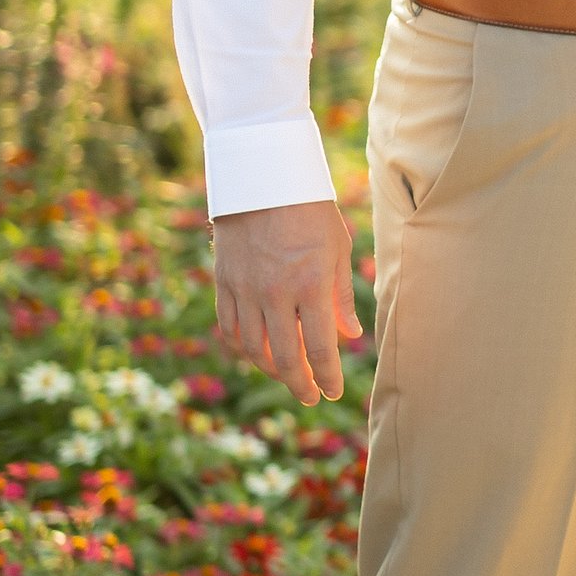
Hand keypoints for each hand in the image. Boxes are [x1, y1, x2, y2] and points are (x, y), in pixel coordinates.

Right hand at [212, 200, 363, 405]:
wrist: (263, 178)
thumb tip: (350, 334)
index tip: (333, 392)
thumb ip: (342, 295)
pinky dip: (243, 348)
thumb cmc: (310, 210)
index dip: (327, 377)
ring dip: (271, 370)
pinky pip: (231, 328)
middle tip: (309, 397)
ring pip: (253, 349)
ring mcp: (246, 290)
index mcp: (312, 285)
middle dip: (299, 384)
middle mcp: (276, 294)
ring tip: (287, 376)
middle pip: (285, 358)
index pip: (321, 348)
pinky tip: (256, 353)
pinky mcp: (224, 283)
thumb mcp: (338, 247)